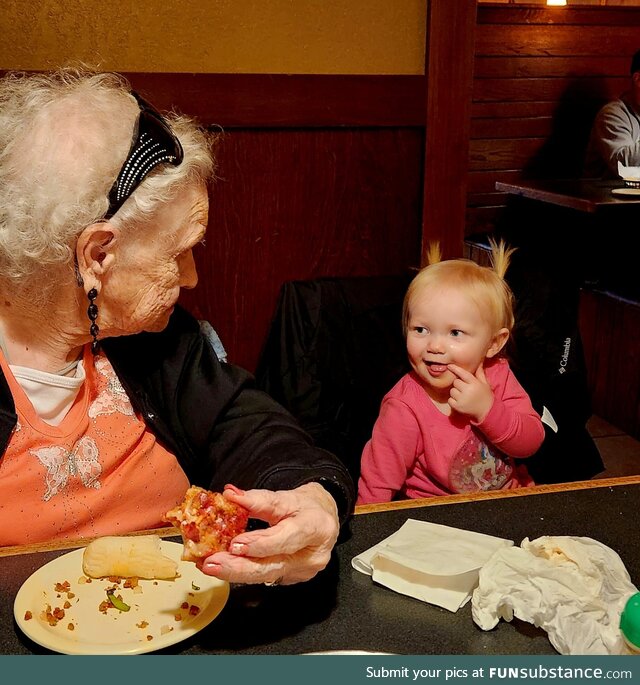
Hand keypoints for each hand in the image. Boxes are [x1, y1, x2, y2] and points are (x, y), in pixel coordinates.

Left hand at [199, 482, 338, 584]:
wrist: (323, 518)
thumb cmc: (305, 506)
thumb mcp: (286, 497)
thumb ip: (259, 499)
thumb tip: (231, 494)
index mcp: (316, 527)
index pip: (287, 537)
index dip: (261, 543)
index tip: (235, 544)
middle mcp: (313, 555)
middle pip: (273, 565)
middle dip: (239, 567)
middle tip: (213, 563)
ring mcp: (304, 571)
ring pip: (266, 576)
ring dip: (236, 572)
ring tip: (212, 566)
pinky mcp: (294, 579)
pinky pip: (266, 577)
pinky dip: (245, 572)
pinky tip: (227, 566)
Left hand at [447, 363, 493, 421]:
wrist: (487, 412)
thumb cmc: (486, 396)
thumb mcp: (485, 384)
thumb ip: (480, 373)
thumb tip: (479, 361)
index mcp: (474, 383)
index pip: (463, 373)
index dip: (455, 369)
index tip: (449, 366)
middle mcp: (468, 391)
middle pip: (455, 382)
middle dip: (459, 384)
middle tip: (465, 388)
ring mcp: (462, 399)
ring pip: (452, 390)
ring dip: (455, 392)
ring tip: (463, 396)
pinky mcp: (457, 407)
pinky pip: (450, 399)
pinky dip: (453, 400)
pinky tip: (460, 401)